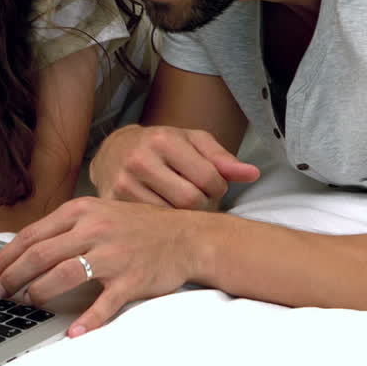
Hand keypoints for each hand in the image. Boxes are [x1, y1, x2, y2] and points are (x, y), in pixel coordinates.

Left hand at [0, 197, 202, 336]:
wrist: (186, 236)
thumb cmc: (141, 226)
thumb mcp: (101, 212)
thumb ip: (68, 225)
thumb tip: (29, 246)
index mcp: (83, 211)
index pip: (33, 235)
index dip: (6, 257)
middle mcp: (95, 230)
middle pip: (40, 255)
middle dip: (14, 277)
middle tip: (3, 292)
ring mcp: (113, 255)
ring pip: (63, 276)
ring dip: (39, 293)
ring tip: (29, 304)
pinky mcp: (131, 279)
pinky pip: (103, 304)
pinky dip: (86, 321)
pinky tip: (73, 331)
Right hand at [90, 125, 259, 209]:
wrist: (114, 151)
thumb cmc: (162, 145)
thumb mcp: (193, 142)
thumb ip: (223, 158)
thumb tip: (254, 174)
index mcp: (164, 141)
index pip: (208, 178)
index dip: (219, 188)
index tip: (213, 185)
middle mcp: (140, 160)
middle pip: (190, 201)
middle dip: (203, 203)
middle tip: (199, 197)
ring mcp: (123, 184)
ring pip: (171, 217)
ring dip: (184, 216)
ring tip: (181, 202)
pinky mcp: (112, 204)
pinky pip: (151, 224)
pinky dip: (164, 223)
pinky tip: (164, 210)